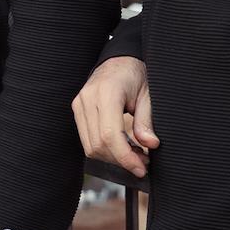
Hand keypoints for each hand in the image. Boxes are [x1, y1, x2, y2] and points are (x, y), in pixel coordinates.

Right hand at [71, 55, 157, 177]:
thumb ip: (146, 120)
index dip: (125, 157)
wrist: (117, 61)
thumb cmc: (134, 74)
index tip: (141, 168)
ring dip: (113, 158)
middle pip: (99, 144)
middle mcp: (88, 99)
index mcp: (107, 92)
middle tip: (143, 162)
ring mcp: (79, 104)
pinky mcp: (78, 110)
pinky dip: (105, 150)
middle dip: (121, 160)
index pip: (110, 134)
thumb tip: (151, 144)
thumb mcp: (147, 94)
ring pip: (91, 146)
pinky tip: (122, 148)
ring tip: (135, 155)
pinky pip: (88, 140)